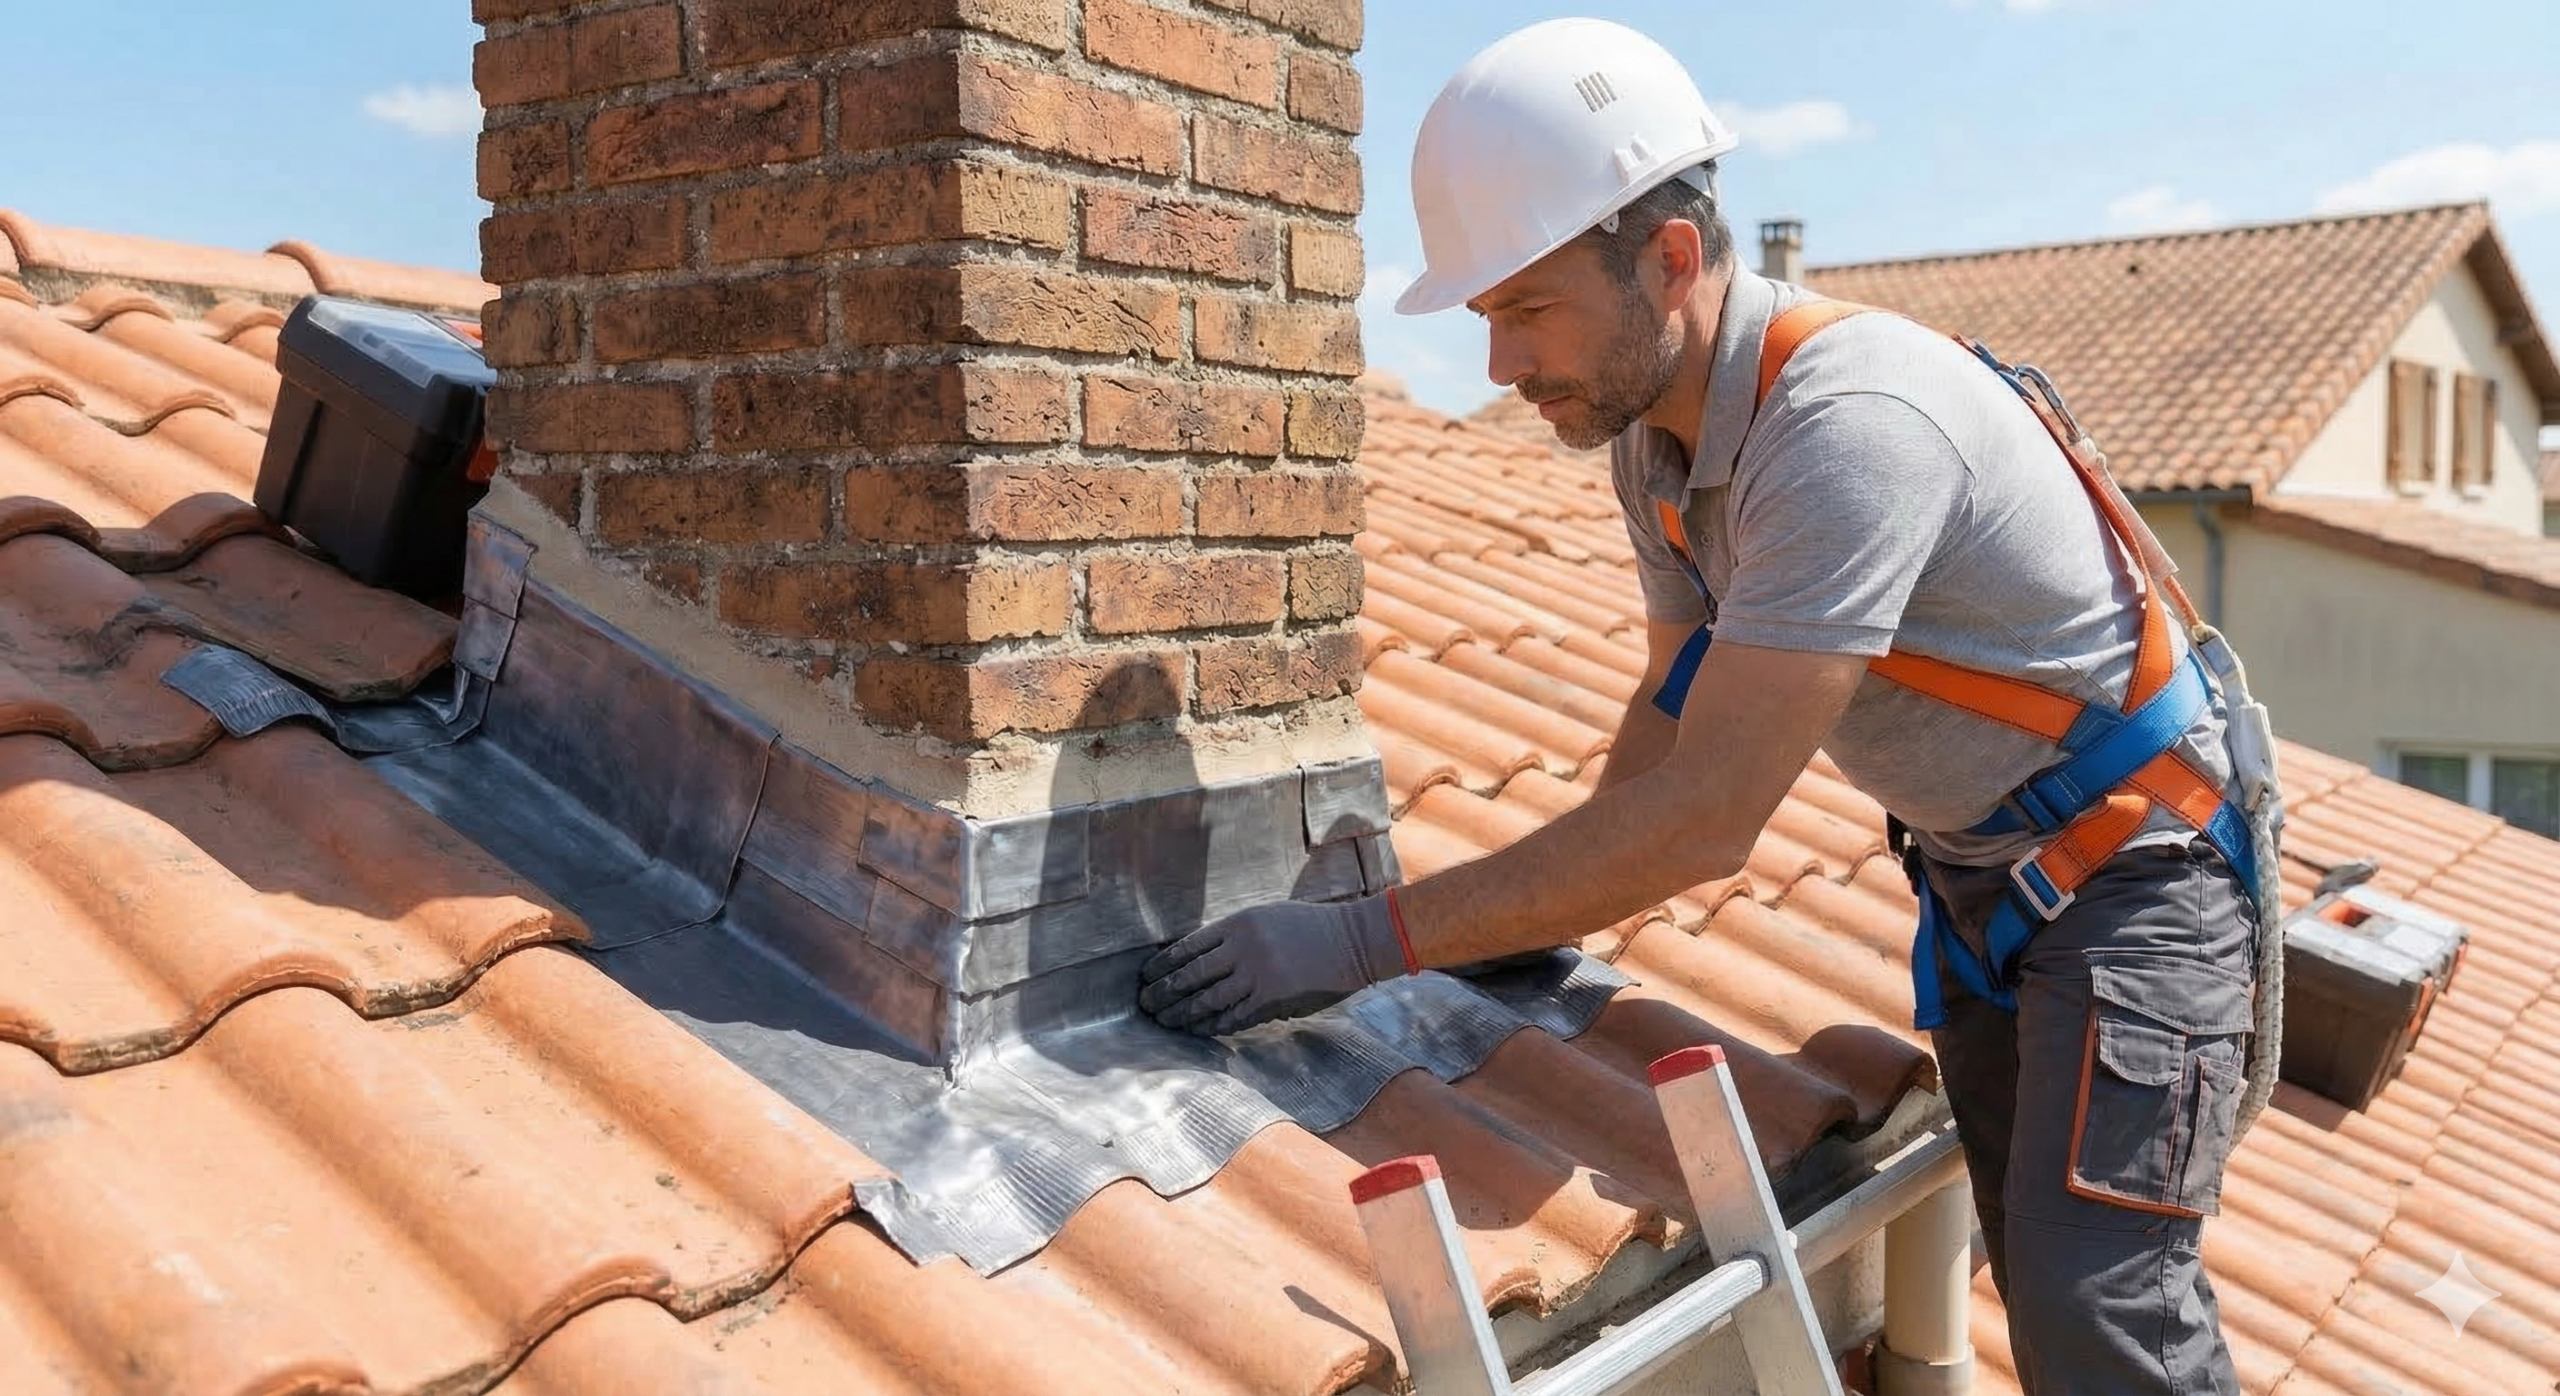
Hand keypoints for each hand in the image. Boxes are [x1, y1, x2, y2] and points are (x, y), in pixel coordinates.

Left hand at [1138, 893, 1407, 1035]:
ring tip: (1165, 1021)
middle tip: (1145, 1005)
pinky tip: (1199, 1031)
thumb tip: (1198, 959)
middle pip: (1191, 976)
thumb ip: (1233, 937)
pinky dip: (1213, 1026)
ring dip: (1182, 1014)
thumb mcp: (1266, 917)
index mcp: (1238, 924)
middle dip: (1164, 993)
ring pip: (1208, 1000)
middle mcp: (1243, 949)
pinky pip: (1235, 1017)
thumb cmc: (1309, 926)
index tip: (1145, 976)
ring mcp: (1258, 975)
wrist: (1353, 941)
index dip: (1162, 965)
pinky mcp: (1274, 999)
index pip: (1187, 947)